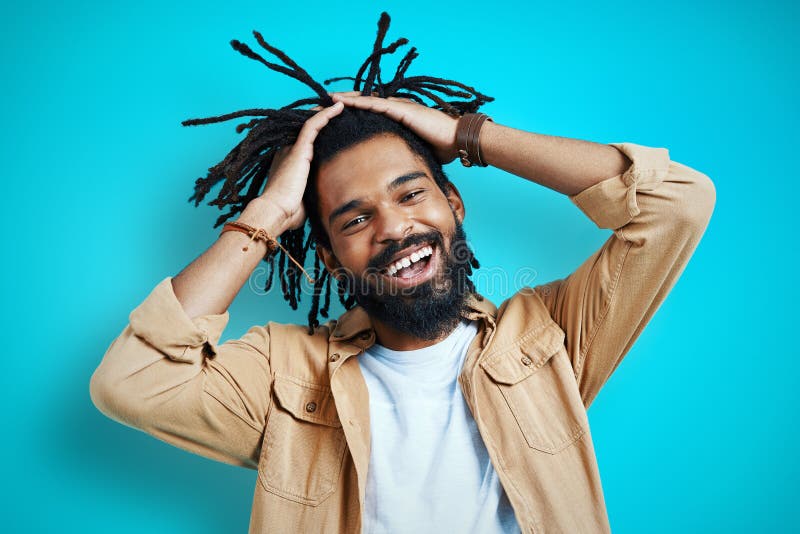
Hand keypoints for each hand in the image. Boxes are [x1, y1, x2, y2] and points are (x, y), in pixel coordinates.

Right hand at [254, 101, 344, 230]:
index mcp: (289, 160)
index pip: (307, 139)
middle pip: (309, 126)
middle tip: (343, 109)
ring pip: (312, 122)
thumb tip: (330, 198)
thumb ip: (315, 192)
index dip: (321, 129)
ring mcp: (292, 147)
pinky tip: (339, 108)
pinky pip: (313, 125)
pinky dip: (326, 115)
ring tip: (344, 103)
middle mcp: (288, 149)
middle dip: (325, 116)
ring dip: (328, 111)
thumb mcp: (305, 199)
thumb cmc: (288, 213)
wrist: (276, 213)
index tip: (337, 125)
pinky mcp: (298, 149)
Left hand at [329, 91, 459, 163]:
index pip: (371, 110)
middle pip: (365, 102)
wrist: (457, 140)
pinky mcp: (401, 109)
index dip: (353, 110)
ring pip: (366, 99)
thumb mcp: (415, 150)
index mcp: (398, 116)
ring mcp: (399, 106)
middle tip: (323, 102)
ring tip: (326, 98)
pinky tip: (342, 101)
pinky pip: (374, 103)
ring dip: (346, 99)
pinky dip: (357, 102)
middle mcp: (397, 107)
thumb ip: (402, 152)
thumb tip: (393, 168)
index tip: (335, 113)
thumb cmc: (442, 148)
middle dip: (344, 102)